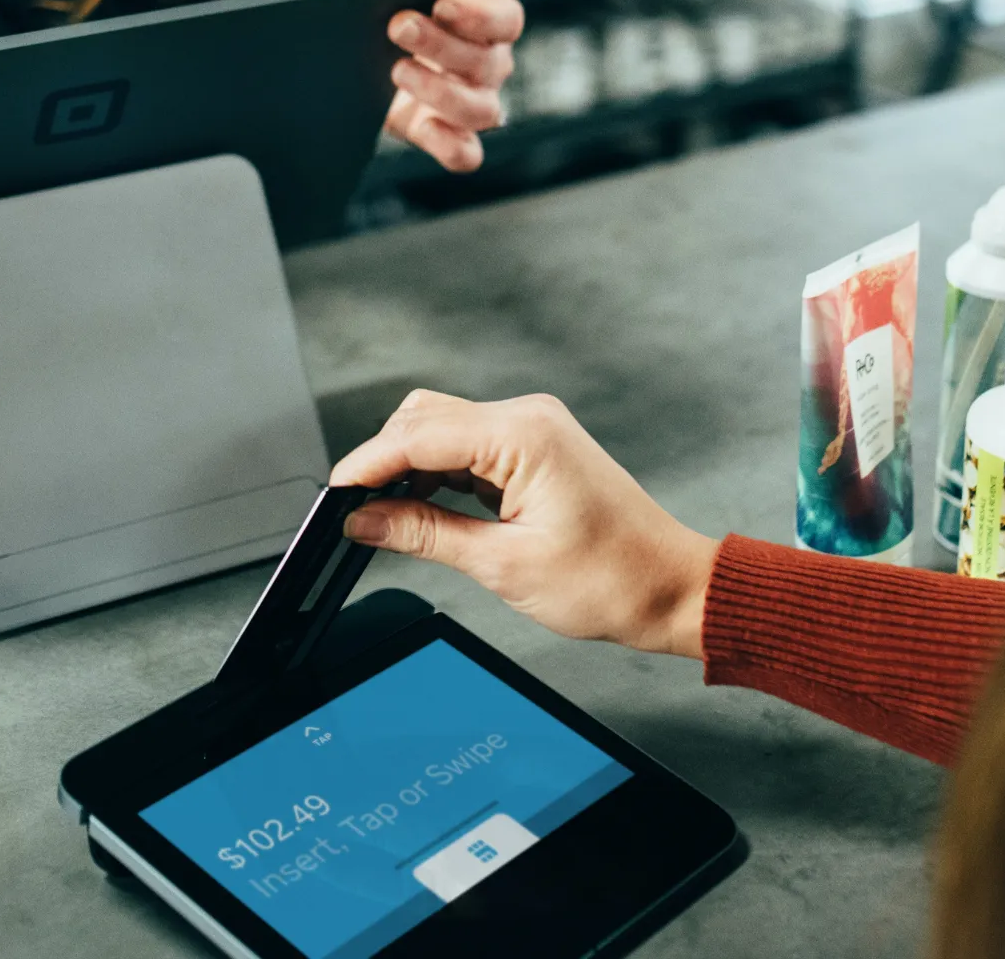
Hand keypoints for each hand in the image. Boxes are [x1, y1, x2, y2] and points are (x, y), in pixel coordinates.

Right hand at [330, 390, 718, 658]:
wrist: (671, 587)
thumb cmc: (611, 580)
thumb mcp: (503, 566)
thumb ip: (425, 535)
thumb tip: (364, 520)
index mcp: (523, 436)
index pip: (418, 435)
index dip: (367, 464)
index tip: (333, 496)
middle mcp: (527, 417)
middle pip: (423, 417)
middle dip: (383, 461)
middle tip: (354, 513)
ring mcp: (531, 428)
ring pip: (442, 428)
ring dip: (409, 468)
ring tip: (386, 518)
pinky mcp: (533, 446)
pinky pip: (467, 446)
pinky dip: (437, 473)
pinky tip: (423, 510)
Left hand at [385, 0, 524, 173]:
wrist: (367, 47)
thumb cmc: (397, 10)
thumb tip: (402, 9)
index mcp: (491, 24)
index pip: (506, 19)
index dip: (479, 15)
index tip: (440, 4)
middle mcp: (491, 66)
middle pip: (486, 62)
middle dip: (440, 44)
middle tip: (398, 28)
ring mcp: (475, 105)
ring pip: (481, 112)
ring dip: (439, 90)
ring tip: (396, 70)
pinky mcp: (447, 136)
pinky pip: (466, 154)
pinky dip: (450, 144)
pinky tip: (424, 125)